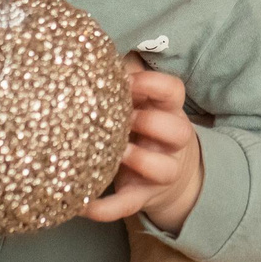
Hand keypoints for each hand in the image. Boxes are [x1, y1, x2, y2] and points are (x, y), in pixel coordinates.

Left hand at [84, 69, 203, 232]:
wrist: (172, 178)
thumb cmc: (145, 129)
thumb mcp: (144, 104)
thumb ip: (125, 82)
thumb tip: (92, 53)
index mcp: (170, 111)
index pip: (174, 91)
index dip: (152, 85)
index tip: (126, 83)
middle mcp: (173, 142)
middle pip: (178, 130)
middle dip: (150, 122)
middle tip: (123, 119)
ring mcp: (162, 172)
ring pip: (163, 169)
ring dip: (139, 159)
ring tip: (113, 154)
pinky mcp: (143, 197)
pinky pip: (128, 205)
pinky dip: (106, 208)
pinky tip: (82, 205)